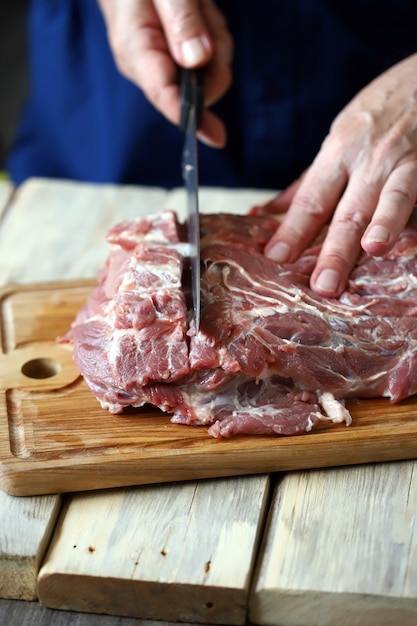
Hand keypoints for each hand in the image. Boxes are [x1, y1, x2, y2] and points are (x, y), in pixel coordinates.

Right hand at [98, 0, 232, 146]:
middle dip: (215, 59)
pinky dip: (212, 35)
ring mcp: (161, 64)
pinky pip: (208, 60)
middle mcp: (147, 66)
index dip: (192, 117)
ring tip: (197, 8)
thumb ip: (182, 20)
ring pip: (209, 73)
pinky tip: (198, 13)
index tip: (218, 137)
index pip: (165, 96)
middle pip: (197, 89)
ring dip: (214, 40)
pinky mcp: (173, 59)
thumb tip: (198, 61)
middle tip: (205, 18)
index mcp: (137, 51)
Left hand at [263, 53, 416, 296]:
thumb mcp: (338, 139)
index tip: (276, 258)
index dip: (293, 230)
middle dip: (335, 248)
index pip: (311, 199)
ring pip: (393, 197)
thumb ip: (307, 183)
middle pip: (349, 209)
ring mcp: (407, 162)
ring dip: (384, 223)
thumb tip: (262, 215)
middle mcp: (370, 158)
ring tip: (373, 248)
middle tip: (323, 285)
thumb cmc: (378, 111)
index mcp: (338, 152)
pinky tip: (415, 241)